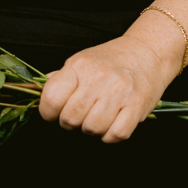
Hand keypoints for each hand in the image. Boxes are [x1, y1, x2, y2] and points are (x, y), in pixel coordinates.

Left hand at [38, 35, 177, 143]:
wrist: (148, 52)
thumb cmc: (111, 59)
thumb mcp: (81, 61)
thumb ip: (60, 79)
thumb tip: (38, 95)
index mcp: (79, 66)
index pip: (50, 99)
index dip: (48, 112)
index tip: (54, 113)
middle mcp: (98, 78)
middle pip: (70, 119)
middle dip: (71, 122)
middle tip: (80, 114)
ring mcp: (119, 92)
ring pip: (92, 129)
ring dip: (92, 129)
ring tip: (98, 116)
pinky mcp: (137, 106)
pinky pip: (116, 135)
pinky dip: (111, 135)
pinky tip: (112, 123)